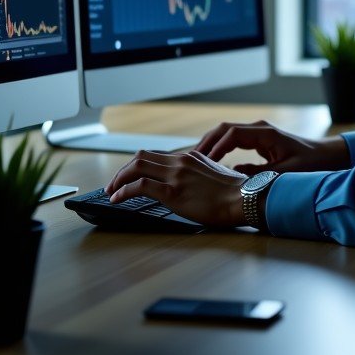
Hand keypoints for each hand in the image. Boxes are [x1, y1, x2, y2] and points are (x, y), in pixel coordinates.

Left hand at [105, 149, 245, 225]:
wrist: (243, 198)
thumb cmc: (235, 193)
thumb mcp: (215, 175)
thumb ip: (199, 174)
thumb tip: (191, 183)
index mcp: (190, 157)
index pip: (157, 155)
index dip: (139, 165)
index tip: (130, 176)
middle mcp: (180, 162)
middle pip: (142, 157)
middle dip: (123, 170)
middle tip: (114, 183)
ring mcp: (176, 175)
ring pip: (137, 167)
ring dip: (119, 178)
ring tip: (111, 190)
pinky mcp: (173, 192)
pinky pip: (140, 186)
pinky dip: (124, 191)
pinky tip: (117, 199)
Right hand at [194, 119, 349, 174]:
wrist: (326, 157)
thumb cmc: (310, 164)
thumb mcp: (286, 173)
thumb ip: (260, 176)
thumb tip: (234, 178)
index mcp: (265, 133)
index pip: (232, 134)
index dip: (216, 147)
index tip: (205, 162)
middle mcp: (259, 129)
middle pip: (224, 129)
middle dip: (206, 143)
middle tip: (189, 160)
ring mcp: (258, 134)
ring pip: (226, 134)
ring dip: (211, 145)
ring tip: (194, 162)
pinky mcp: (258, 141)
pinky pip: (233, 142)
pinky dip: (220, 149)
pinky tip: (211, 164)